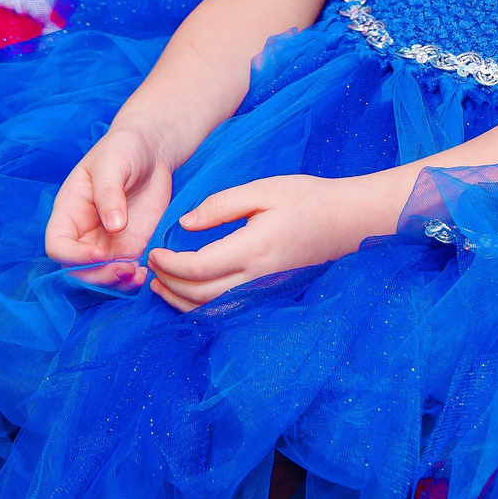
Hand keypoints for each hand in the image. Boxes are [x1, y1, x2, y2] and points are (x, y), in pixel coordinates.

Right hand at [44, 126, 176, 267]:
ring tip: (139, 275)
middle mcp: (83, 234)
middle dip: (99, 276)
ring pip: (101, 277)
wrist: (151, 151)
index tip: (100, 254)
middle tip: (127, 268)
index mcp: (68, 212)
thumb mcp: (113, 163)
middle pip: (77, 269)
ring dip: (116, 284)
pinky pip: (124, 274)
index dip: (74, 257)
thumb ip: (109, 193)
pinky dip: (132, 281)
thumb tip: (114, 226)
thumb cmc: (123, 149)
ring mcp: (106, 244)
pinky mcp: (129, 248)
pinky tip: (147, 272)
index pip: (58, 246)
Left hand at [144, 172, 372, 309]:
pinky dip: (201, 306)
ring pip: (212, 308)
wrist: (347, 221)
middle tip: (151, 268)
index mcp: (253, 249)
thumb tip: (185, 224)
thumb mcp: (264, 190)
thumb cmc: (307, 199)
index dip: (170, 265)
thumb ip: (222, 205)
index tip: (153, 252)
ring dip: (181, 300)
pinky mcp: (268, 293)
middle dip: (169, 283)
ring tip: (160, 285)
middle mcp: (257, 277)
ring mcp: (264, 290)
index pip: (199, 267)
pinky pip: (227, 308)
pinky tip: (188, 293)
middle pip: (199, 294)